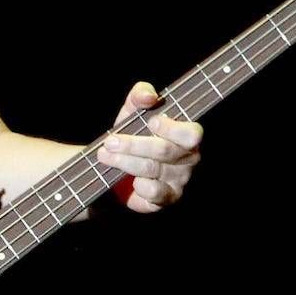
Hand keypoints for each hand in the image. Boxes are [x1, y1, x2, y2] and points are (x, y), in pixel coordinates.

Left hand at [97, 81, 202, 212]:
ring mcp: (180, 180)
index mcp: (186, 135)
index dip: (172, 128)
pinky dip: (138, 186)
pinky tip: (128, 180)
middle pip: (163, 150)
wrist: (120, 166)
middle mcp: (188, 158)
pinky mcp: (167, 198)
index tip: (150, 122)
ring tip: (104, 155)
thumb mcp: (134, 111)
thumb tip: (148, 96)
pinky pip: (153, 193)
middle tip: (109, 142)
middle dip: (132, 144)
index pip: (191, 133)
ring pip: (152, 169)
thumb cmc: (134, 134)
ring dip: (124, 161)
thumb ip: (140, 95)